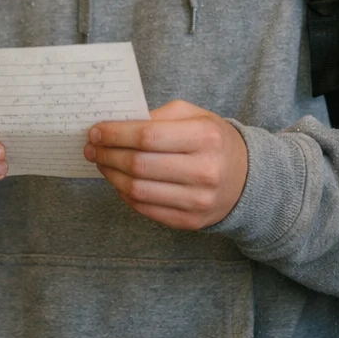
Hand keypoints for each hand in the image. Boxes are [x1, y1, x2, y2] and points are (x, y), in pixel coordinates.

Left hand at [84, 99, 248, 230]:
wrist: (246, 178)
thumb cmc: (212, 140)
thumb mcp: (194, 115)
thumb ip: (158, 116)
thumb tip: (116, 125)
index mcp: (205, 137)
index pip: (147, 136)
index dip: (115, 134)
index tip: (96, 131)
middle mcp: (204, 171)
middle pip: (139, 164)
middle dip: (107, 154)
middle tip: (91, 147)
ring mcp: (197, 201)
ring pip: (137, 190)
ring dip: (111, 175)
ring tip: (101, 162)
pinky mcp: (189, 222)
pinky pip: (145, 209)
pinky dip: (124, 194)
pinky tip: (118, 180)